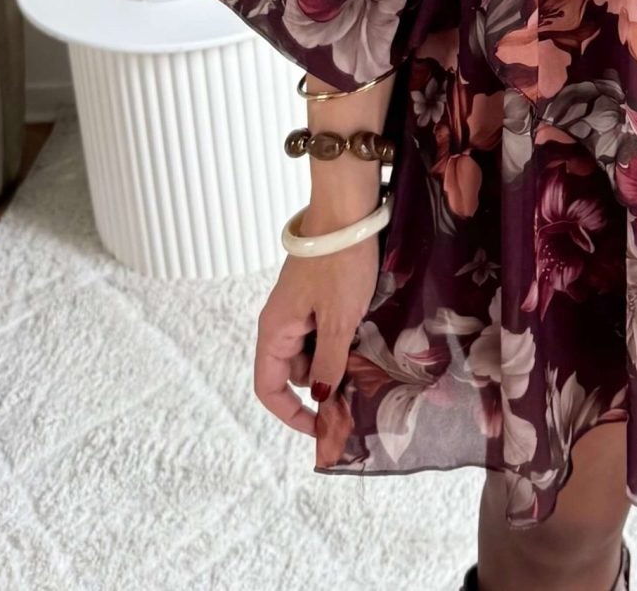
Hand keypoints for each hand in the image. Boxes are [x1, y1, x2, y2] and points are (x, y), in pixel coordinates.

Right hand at [253, 200, 380, 467]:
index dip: (291, 414)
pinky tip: (366, 334)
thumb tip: (322, 400)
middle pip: (295, 372)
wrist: (349, 210)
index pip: (269, 388)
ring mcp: (300, 307)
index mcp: (275, 330)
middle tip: (360, 388)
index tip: (322, 427)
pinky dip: (342, 339)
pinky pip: (325, 330)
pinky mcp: (318, 295)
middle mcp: (282, 322)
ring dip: (337, 360)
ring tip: (367, 355)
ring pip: (314, 351)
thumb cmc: (340, 263)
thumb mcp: (339, 320)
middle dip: (323, 384)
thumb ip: (329, 363)